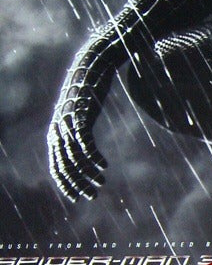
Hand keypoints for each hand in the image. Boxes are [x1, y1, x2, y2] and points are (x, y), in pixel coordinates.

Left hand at [47, 47, 111, 200]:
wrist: (91, 66)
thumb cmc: (87, 94)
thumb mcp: (80, 116)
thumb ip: (77, 132)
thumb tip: (82, 150)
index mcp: (56, 133)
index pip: (57, 166)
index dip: (66, 184)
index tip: (78, 198)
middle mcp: (58, 130)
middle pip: (65, 165)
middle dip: (77, 183)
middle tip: (92, 196)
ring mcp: (68, 122)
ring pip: (74, 156)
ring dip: (88, 173)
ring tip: (101, 183)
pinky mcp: (80, 115)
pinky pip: (85, 141)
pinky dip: (93, 156)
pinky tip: (104, 166)